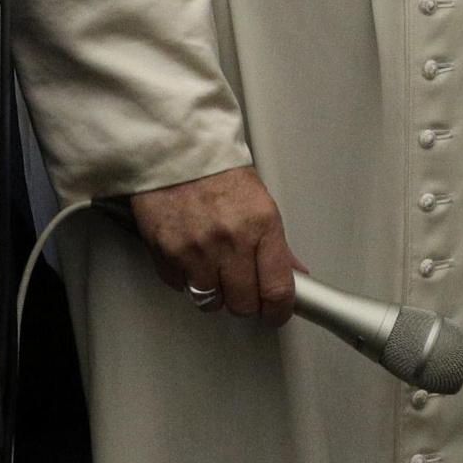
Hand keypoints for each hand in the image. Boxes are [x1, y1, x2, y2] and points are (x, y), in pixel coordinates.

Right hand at [129, 165, 303, 326]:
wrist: (175, 149)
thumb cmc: (217, 170)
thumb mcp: (260, 201)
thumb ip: (277, 244)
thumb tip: (295, 274)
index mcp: (261, 225)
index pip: (277, 289)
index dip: (278, 310)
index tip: (277, 313)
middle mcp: (230, 241)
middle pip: (243, 304)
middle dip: (245, 300)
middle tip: (243, 286)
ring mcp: (196, 249)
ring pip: (210, 301)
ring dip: (214, 292)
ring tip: (214, 268)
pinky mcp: (167, 253)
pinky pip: (180, 287)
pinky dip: (186, 278)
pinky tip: (190, 256)